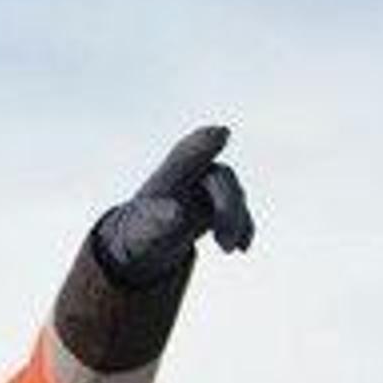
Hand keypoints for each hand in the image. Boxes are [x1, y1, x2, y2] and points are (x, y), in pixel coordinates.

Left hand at [90, 125, 255, 282]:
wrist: (145, 245)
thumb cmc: (139, 233)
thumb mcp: (142, 231)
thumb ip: (155, 220)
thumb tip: (176, 212)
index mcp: (166, 177)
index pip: (186, 154)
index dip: (204, 144)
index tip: (222, 133)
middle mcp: (189, 176)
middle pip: (220, 177)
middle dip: (228, 206)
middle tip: (226, 243)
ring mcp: (206, 189)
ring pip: (234, 194)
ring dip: (236, 220)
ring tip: (227, 249)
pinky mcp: (217, 205)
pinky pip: (239, 212)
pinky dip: (244, 227)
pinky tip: (243, 247)